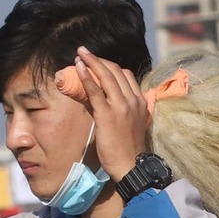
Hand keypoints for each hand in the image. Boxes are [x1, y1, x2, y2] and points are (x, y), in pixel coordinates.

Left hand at [73, 47, 151, 181]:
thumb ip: (121, 109)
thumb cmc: (128, 148)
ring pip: (107, 76)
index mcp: (140, 102)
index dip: (111, 67)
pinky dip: (86, 76)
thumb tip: (102, 100)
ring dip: (92, 61)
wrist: (131, 165)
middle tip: (85, 52)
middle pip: (117, 72)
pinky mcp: (107, 114)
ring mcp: (121, 106)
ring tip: (80, 53)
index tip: (98, 64)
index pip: (127, 76)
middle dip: (100, 60)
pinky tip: (78, 67)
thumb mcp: (131, 124)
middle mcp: (133, 101)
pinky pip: (96, 90)